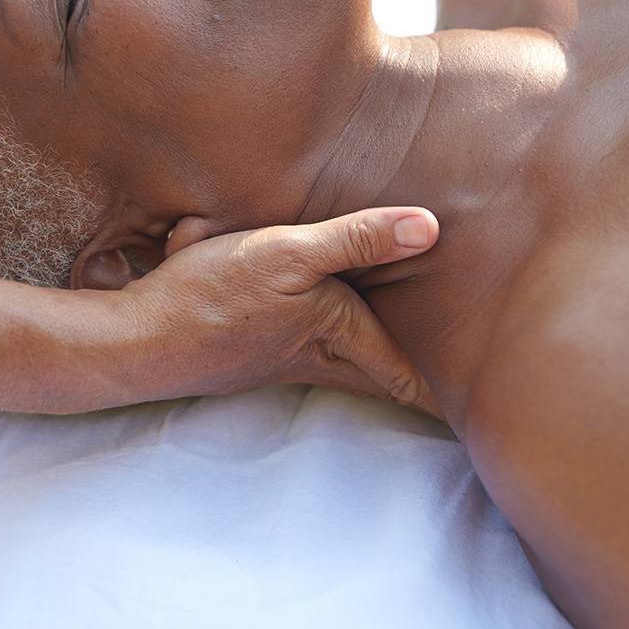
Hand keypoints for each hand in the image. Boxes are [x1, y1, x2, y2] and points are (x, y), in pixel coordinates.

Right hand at [119, 208, 440, 417]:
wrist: (135, 342)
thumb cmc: (212, 300)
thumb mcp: (287, 256)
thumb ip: (355, 241)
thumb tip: (430, 227)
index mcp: (339, 336)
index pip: (412, 375)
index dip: (451, 389)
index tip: (493, 401)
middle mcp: (317, 354)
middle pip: (384, 371)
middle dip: (422, 371)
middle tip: (466, 372)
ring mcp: (282, 352)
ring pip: (343, 351)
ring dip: (377, 345)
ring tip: (414, 345)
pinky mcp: (251, 338)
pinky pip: (297, 328)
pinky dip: (319, 315)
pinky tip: (317, 296)